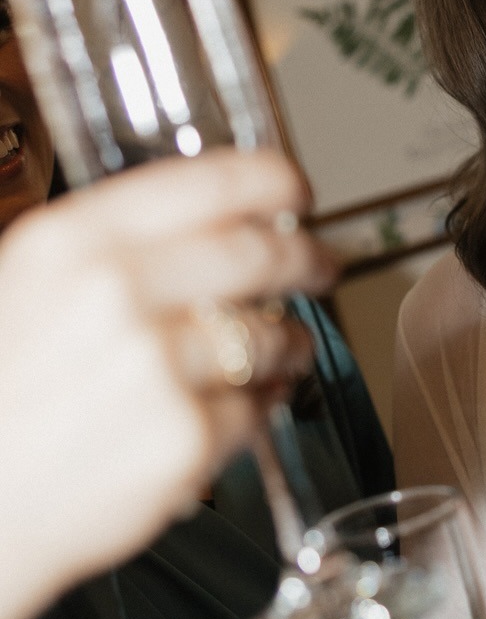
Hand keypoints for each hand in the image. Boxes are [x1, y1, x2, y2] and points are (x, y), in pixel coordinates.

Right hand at [0, 150, 335, 618]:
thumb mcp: (18, 289)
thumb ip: (99, 255)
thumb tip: (195, 231)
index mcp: (71, 243)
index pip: (208, 182)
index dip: (271, 181)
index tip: (295, 189)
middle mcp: (116, 293)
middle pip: (260, 255)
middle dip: (306, 259)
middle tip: (321, 266)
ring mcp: (155, 366)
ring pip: (269, 336)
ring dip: (289, 341)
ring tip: (283, 350)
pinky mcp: (186, 437)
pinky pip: (257, 408)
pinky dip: (260, 407)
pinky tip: (237, 410)